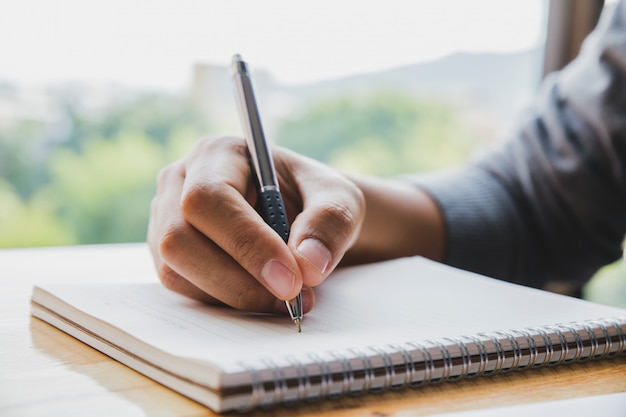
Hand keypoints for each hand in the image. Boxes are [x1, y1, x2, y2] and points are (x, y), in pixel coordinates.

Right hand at [147, 136, 364, 313]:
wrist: (304, 219)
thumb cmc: (316, 200)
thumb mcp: (340, 199)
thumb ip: (329, 223)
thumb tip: (307, 265)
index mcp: (218, 154)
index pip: (209, 197)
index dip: (245, 242)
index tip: (290, 279)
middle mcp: (180, 183)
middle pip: (179, 239)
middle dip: (238, 280)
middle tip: (291, 299)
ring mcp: (167, 221)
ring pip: (176, 271)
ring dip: (234, 295)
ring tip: (286, 298)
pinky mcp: (170, 256)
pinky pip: (184, 290)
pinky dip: (226, 302)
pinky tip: (262, 295)